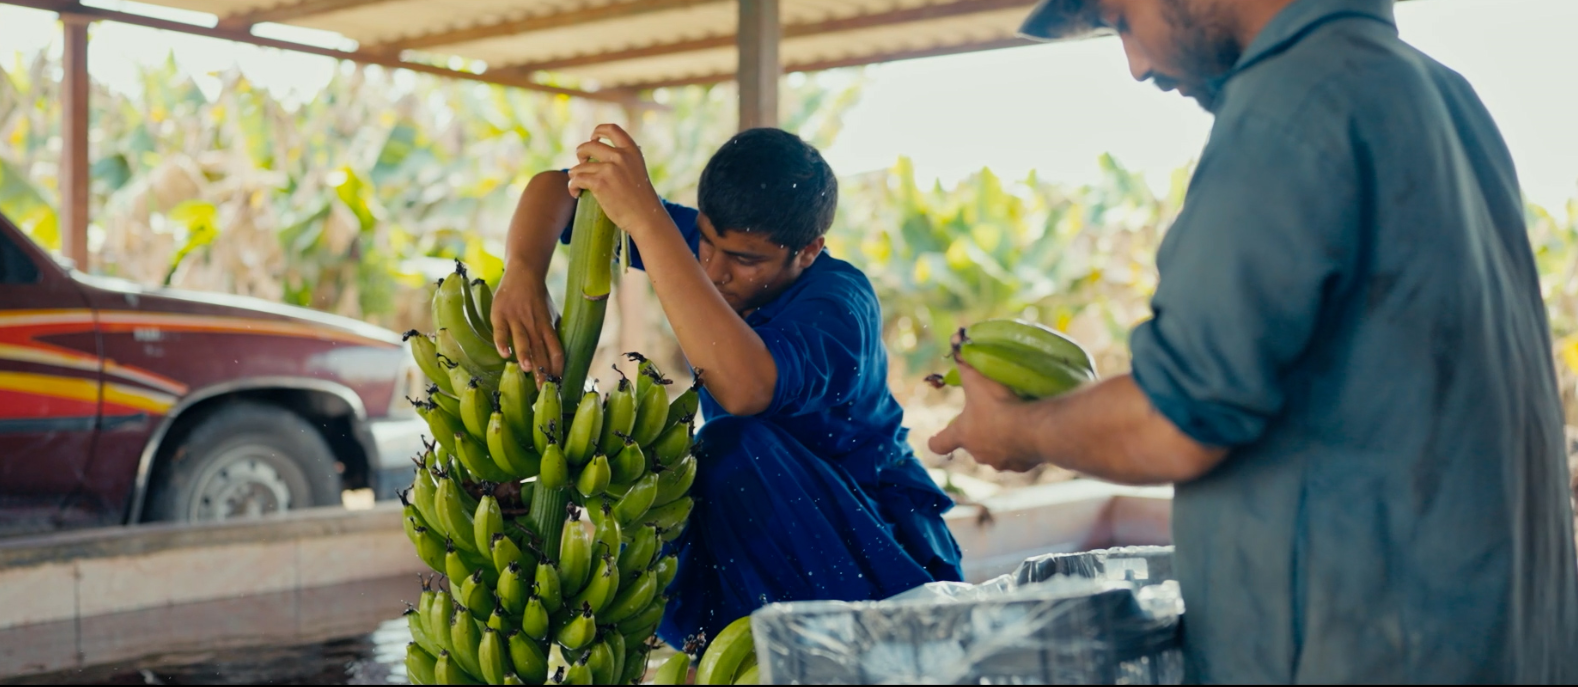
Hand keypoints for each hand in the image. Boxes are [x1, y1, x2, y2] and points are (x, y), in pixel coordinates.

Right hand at [490, 267, 562, 379]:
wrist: (524, 271)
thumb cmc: (538, 298)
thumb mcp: (550, 315)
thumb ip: (552, 333)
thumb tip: (558, 357)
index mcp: (547, 326)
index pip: (556, 349)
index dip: (557, 366)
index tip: (557, 384)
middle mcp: (534, 324)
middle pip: (540, 350)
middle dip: (541, 370)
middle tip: (543, 389)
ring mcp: (517, 318)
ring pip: (523, 339)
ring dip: (525, 354)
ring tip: (528, 370)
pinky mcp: (500, 314)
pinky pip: (501, 330)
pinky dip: (502, 341)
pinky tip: (504, 354)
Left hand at [566, 124, 668, 238]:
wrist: (646, 218)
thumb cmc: (642, 200)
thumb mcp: (638, 171)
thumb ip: (625, 161)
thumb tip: (603, 158)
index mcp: (632, 151)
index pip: (612, 129)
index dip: (598, 131)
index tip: (593, 138)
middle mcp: (620, 156)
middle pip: (589, 145)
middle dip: (581, 153)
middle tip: (582, 165)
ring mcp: (609, 169)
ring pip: (579, 166)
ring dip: (574, 175)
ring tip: (577, 185)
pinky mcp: (599, 183)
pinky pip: (576, 179)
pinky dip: (572, 186)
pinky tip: (575, 193)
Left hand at [928, 362, 1042, 471]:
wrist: (1036, 430)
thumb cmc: (1000, 404)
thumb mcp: (978, 378)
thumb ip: (965, 360)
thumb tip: (955, 337)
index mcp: (964, 435)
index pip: (940, 444)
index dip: (937, 440)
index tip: (935, 438)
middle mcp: (979, 453)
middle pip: (972, 447)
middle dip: (979, 434)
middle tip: (991, 417)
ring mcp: (1001, 462)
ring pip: (998, 454)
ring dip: (1002, 441)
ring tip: (1015, 424)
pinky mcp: (1022, 466)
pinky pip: (1020, 457)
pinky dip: (1023, 447)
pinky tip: (1032, 432)